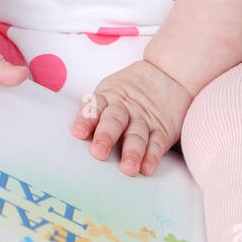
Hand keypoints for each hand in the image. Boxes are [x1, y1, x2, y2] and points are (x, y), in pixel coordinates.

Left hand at [70, 59, 193, 177]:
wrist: (168, 73)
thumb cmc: (129, 91)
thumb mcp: (110, 92)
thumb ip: (95, 113)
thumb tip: (73, 139)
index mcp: (108, 97)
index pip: (95, 107)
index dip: (86, 119)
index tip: (78, 133)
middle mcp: (125, 108)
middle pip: (115, 121)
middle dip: (106, 136)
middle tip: (98, 152)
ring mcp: (145, 119)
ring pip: (137, 135)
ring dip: (132, 152)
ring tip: (127, 168)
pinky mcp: (163, 129)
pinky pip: (157, 143)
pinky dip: (152, 156)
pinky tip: (147, 168)